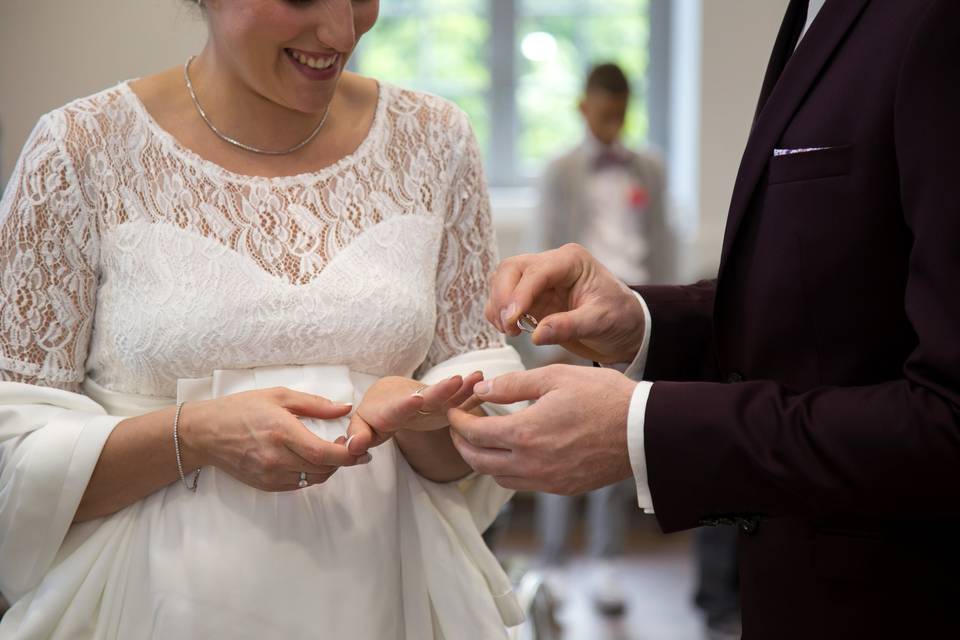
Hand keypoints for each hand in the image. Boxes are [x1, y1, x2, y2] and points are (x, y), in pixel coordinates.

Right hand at [180, 387, 364, 490]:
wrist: (205, 433)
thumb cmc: (241, 409)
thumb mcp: (279, 396)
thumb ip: (315, 404)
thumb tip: (345, 408)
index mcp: (281, 432)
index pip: (324, 453)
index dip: (347, 454)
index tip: (360, 447)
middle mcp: (276, 458)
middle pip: (323, 469)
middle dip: (343, 461)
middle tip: (352, 447)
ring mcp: (269, 475)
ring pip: (313, 480)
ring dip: (329, 469)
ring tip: (334, 452)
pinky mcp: (265, 485)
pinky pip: (298, 485)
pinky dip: (311, 474)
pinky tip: (312, 460)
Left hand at [345, 372, 485, 454]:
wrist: (389, 394)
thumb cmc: (374, 414)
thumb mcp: (361, 426)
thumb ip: (358, 436)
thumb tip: (355, 447)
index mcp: (392, 408)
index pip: (399, 408)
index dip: (407, 404)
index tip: (417, 400)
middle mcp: (413, 402)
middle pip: (428, 397)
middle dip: (441, 390)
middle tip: (456, 380)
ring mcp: (430, 403)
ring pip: (447, 395)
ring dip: (462, 387)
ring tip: (477, 377)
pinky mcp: (443, 406)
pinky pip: (458, 400)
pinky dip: (470, 393)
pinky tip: (482, 383)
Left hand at [448, 365, 636, 493]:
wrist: (643, 431)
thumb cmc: (603, 397)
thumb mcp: (555, 377)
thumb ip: (513, 385)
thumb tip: (482, 388)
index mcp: (524, 433)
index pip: (473, 433)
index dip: (457, 420)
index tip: (453, 409)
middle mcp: (530, 464)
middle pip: (477, 462)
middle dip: (461, 444)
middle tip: (458, 426)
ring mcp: (547, 480)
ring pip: (498, 477)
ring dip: (483, 460)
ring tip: (483, 438)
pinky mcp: (562, 488)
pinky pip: (523, 484)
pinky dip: (508, 470)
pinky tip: (514, 451)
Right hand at [486, 243, 645, 363]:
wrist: (625, 327)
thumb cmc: (619, 317)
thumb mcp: (601, 322)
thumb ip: (569, 326)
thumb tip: (536, 335)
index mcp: (571, 261)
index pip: (536, 271)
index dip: (519, 294)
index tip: (512, 319)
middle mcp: (551, 264)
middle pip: (511, 269)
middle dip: (503, 298)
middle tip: (509, 327)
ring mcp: (538, 280)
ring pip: (502, 281)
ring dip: (498, 306)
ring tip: (510, 331)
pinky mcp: (531, 297)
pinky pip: (504, 299)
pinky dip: (499, 314)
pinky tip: (511, 330)